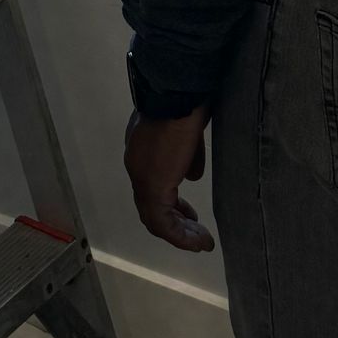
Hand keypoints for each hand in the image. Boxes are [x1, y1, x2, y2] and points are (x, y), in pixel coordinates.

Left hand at [124, 107, 214, 251]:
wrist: (178, 94)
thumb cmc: (186, 105)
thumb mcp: (188, 131)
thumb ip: (188, 155)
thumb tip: (192, 176)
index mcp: (141, 149)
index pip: (151, 183)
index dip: (171, 201)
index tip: (189, 213)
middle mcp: (136, 165)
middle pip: (151, 204)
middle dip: (175, 221)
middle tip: (195, 232)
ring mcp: (142, 178)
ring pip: (156, 218)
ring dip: (180, 234)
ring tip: (201, 242)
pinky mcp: (153, 188)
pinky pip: (163, 223)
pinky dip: (180, 237)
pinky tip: (198, 241)